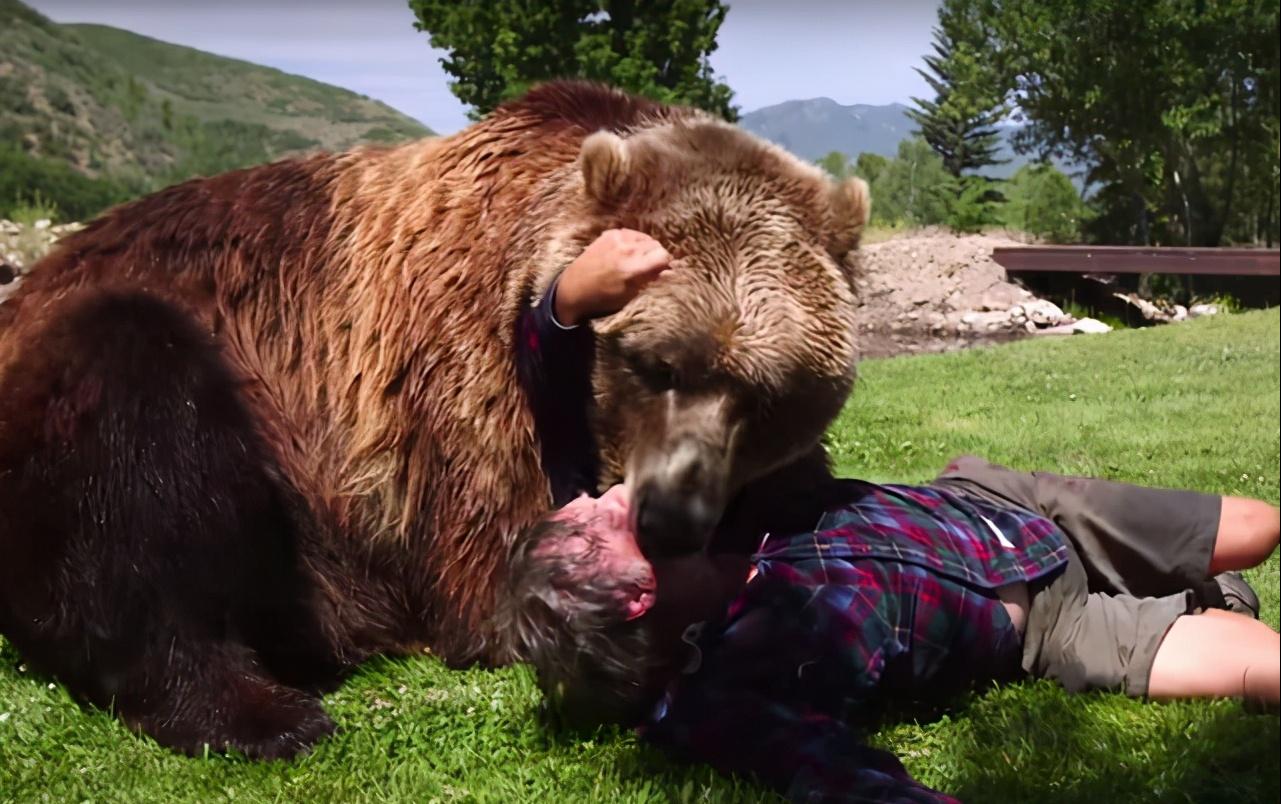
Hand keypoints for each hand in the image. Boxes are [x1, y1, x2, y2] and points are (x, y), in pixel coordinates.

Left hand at [554, 229, 672, 324]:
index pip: (664, 255)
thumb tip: (668, 272)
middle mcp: (627, 249)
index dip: (665, 264)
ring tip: (638, 260)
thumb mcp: (630, 295)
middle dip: (656, 256)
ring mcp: (618, 238)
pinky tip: (628, 252)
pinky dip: (635, 242)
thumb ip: (649, 280)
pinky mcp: (610, 234)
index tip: (662, 271)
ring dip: (646, 248)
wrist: (574, 288)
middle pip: (656, 245)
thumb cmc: (603, 298)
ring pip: (646, 238)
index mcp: (634, 268)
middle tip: (650, 268)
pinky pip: (632, 233)